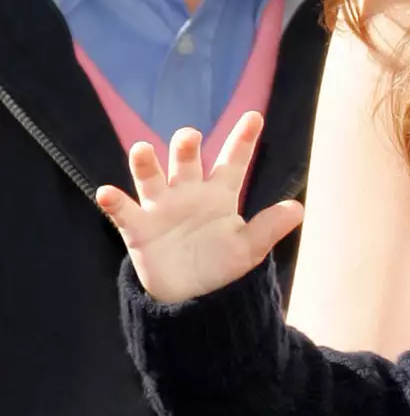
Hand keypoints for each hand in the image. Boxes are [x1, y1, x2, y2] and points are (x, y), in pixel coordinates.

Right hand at [96, 113, 303, 303]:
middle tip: (190, 136)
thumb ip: (269, 227)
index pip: (232, 162)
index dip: (242, 140)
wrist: (192, 298)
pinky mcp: (138, 229)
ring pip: (151, 178)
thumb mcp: (249, 249)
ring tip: (141, 149)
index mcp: (219, 195)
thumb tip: (298, 208)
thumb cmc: (221, 265)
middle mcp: (188, 193)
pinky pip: (124, 211)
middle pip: (186, 162)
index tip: (255, 116)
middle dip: (186, 147)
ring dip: (145, 164)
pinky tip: (106, 193)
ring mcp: (161, 208)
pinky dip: (115, 202)